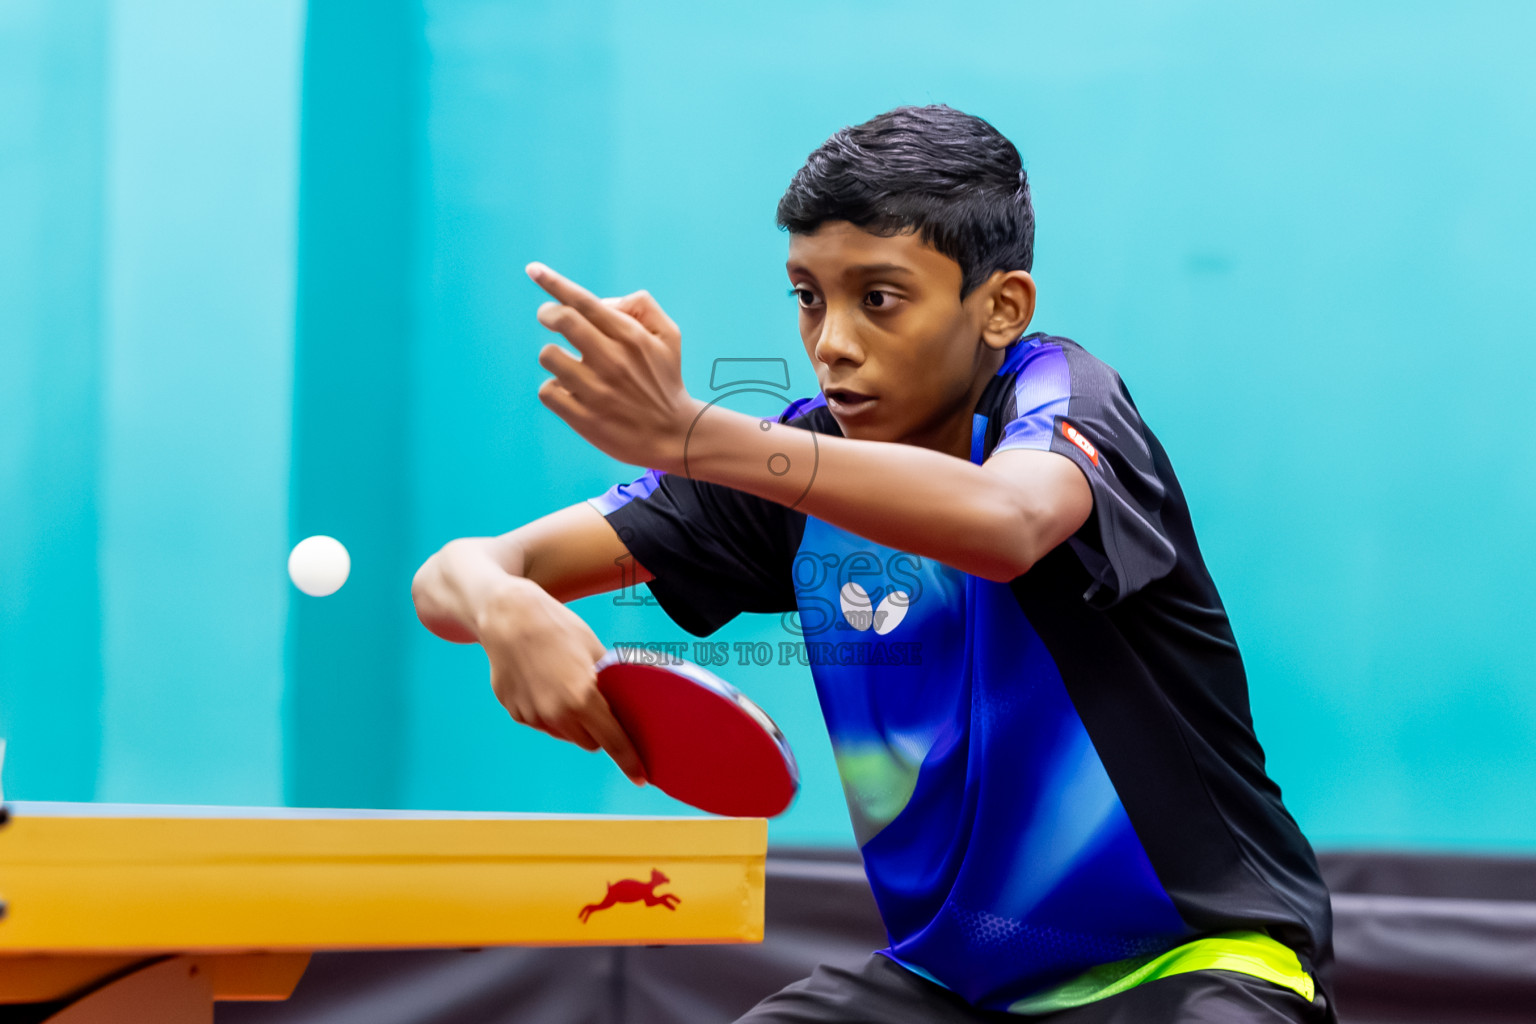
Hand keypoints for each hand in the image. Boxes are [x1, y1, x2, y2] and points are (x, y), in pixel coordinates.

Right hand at [474, 576, 646, 784]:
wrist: (507, 616)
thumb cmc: (557, 628)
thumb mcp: (594, 650)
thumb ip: (610, 684)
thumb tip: (624, 706)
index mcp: (583, 698)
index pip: (613, 741)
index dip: (629, 760)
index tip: (641, 776)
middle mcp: (557, 714)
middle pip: (590, 742)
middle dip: (598, 732)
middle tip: (598, 706)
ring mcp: (533, 716)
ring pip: (564, 734)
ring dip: (572, 722)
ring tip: (564, 685)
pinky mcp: (515, 712)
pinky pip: (541, 722)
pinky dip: (547, 712)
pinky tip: (542, 683)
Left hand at [527, 262, 702, 472]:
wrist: (674, 435)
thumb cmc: (665, 381)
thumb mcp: (669, 336)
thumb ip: (641, 306)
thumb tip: (602, 302)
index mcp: (631, 336)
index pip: (584, 301)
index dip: (554, 282)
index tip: (533, 270)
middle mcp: (612, 360)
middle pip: (562, 320)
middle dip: (548, 313)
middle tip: (549, 317)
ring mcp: (596, 390)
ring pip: (548, 355)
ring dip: (553, 356)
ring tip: (569, 365)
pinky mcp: (583, 417)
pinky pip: (548, 390)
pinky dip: (554, 389)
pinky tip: (571, 393)